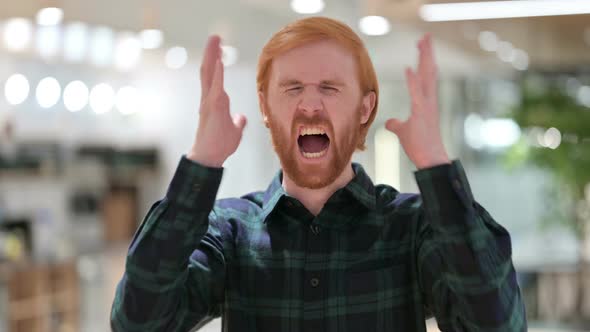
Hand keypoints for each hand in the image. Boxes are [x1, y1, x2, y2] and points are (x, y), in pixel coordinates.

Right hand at [187, 36, 246, 167]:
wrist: (210, 157)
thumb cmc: (220, 145)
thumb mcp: (234, 130)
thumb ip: (237, 122)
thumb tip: (241, 117)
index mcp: (214, 102)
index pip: (214, 77)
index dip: (216, 62)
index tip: (220, 49)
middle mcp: (209, 99)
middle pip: (209, 70)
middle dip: (212, 52)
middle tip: (215, 37)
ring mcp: (209, 102)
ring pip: (209, 74)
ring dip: (212, 56)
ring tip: (215, 40)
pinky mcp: (213, 108)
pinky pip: (215, 87)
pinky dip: (217, 73)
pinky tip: (219, 60)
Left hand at [385, 34, 449, 168]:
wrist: (431, 160)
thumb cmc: (419, 146)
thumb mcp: (404, 132)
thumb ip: (397, 125)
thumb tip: (389, 123)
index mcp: (425, 103)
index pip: (425, 76)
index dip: (423, 60)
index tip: (423, 45)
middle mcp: (429, 101)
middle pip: (428, 71)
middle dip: (426, 53)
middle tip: (426, 36)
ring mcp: (426, 107)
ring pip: (426, 77)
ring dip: (423, 59)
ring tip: (422, 43)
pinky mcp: (421, 115)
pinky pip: (416, 94)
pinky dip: (413, 81)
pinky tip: (409, 68)